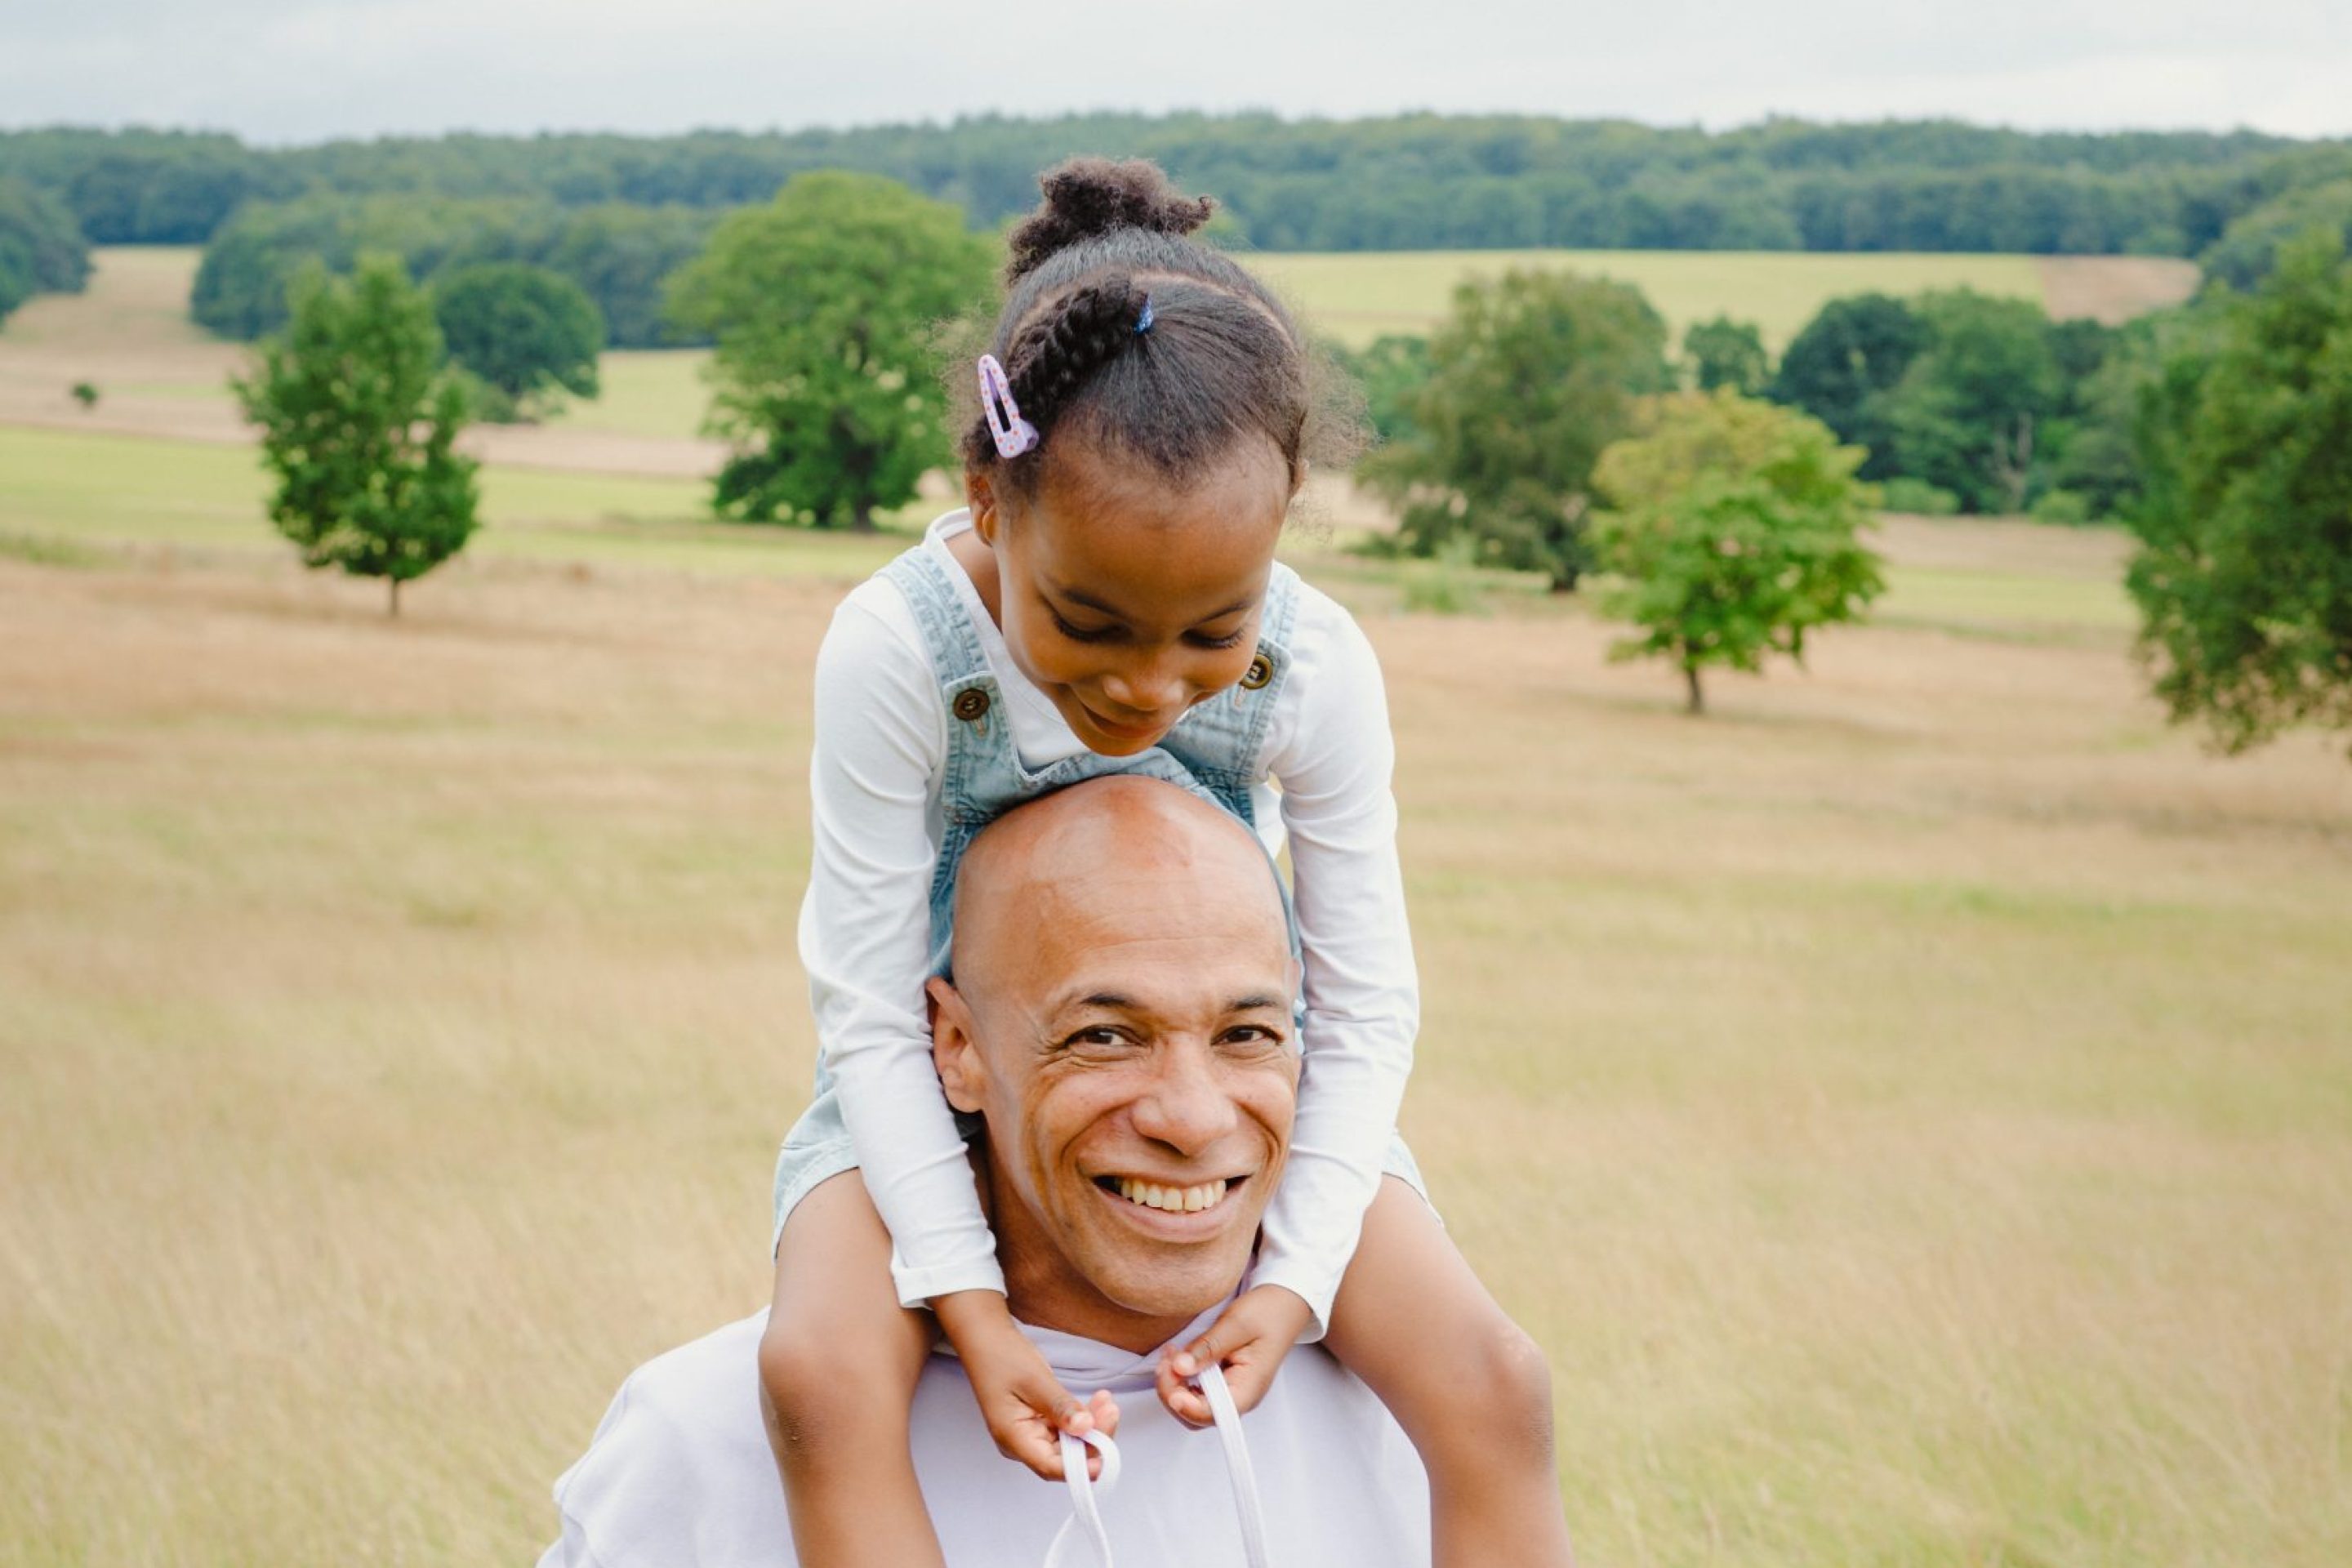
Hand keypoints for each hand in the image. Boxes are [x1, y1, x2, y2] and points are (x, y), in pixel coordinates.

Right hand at [935, 1290, 1119, 1481]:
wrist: (987, 1339)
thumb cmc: (1002, 1357)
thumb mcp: (1034, 1380)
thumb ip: (1060, 1407)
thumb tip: (1086, 1428)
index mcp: (1014, 1439)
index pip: (1051, 1466)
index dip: (1081, 1468)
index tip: (1106, 1456)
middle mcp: (1023, 1443)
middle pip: (1065, 1459)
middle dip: (1093, 1440)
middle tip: (1111, 1412)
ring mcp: (1032, 1434)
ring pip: (1071, 1445)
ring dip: (1093, 1427)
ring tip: (1107, 1402)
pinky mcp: (1041, 1423)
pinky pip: (1068, 1430)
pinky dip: (1085, 1418)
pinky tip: (1099, 1401)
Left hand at [1155, 1284, 1314, 1427]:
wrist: (1283, 1305)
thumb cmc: (1268, 1313)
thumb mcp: (1236, 1324)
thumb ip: (1208, 1348)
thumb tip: (1179, 1368)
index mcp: (1248, 1389)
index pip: (1213, 1414)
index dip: (1186, 1404)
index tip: (1170, 1378)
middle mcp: (1240, 1397)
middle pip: (1197, 1416)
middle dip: (1173, 1393)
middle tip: (1165, 1362)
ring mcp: (1231, 1392)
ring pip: (1192, 1408)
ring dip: (1174, 1387)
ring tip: (1169, 1357)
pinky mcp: (1222, 1383)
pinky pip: (1195, 1393)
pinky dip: (1180, 1380)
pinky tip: (1176, 1358)